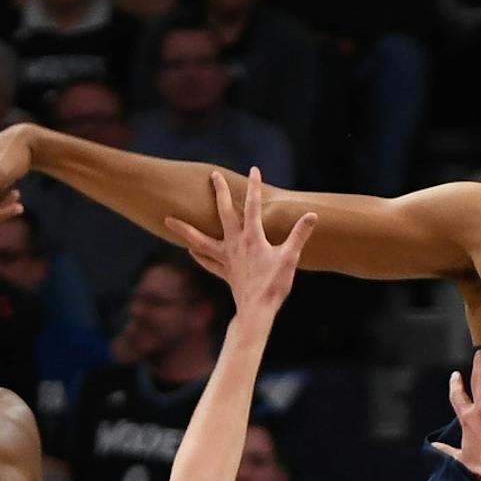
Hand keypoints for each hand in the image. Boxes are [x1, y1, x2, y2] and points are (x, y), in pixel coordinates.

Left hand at [165, 167, 316, 323]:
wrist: (257, 311)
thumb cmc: (274, 285)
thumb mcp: (290, 258)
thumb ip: (299, 235)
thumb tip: (312, 215)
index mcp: (252, 238)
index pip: (253, 206)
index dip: (255, 187)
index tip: (254, 169)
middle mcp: (235, 244)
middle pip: (224, 213)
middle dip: (220, 192)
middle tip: (213, 175)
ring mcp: (226, 259)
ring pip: (202, 240)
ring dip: (186, 230)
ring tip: (168, 220)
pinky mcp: (225, 273)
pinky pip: (208, 262)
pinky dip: (199, 256)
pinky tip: (191, 250)